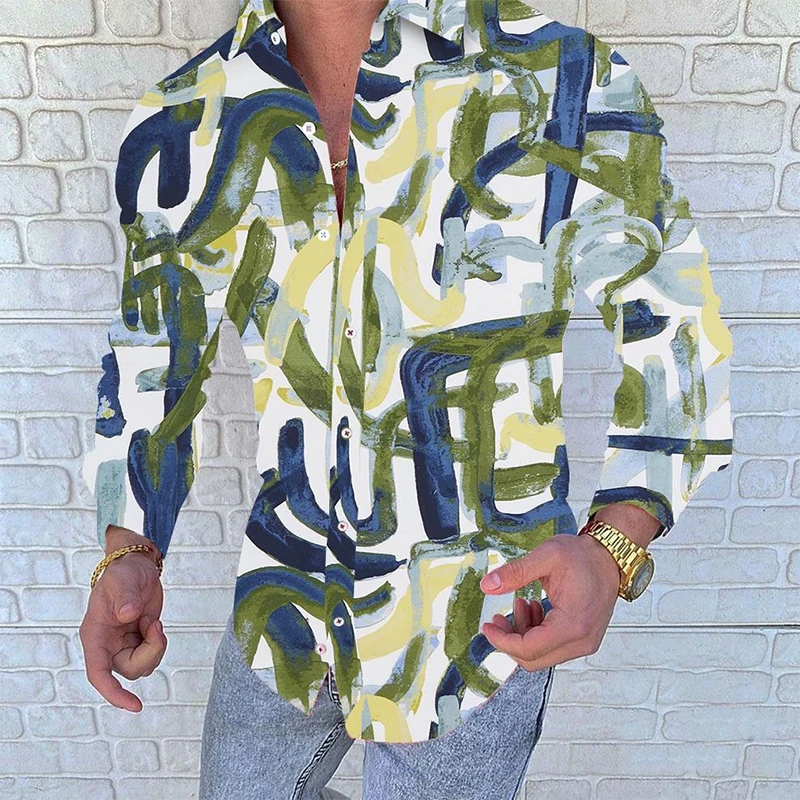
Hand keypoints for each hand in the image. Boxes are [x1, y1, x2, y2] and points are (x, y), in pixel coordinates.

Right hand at [79, 526, 166, 711]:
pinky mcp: (138, 643)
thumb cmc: (123, 573)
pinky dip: (159, 643)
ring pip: (144, 666)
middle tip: (155, 624)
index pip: (98, 673)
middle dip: (150, 651)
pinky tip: (154, 623)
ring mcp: (122, 646)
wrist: (136, 567)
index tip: (136, 706)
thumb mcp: (123, 581)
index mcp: (94, 636)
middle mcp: (106, 646)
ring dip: (156, 646)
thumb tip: (128, 615)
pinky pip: (152, 656)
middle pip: (131, 670)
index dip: (114, 693)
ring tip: (153, 621)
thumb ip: (124, 597)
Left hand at [479, 532, 621, 670]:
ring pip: (542, 655)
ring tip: (521, 603)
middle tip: (498, 617)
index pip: (528, 649)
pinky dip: (537, 633)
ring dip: (524, 634)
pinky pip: (553, 648)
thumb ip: (515, 572)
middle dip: (510, 640)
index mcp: (572, 624)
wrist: (610, 557)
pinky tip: (534, 608)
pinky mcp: (584, 640)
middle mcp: (582, 641)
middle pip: (533, 659)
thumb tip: (487, 585)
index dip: (502, 641)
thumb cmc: (583, 556)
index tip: (487, 626)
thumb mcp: (546, 556)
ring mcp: (585, 643)